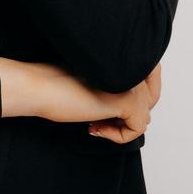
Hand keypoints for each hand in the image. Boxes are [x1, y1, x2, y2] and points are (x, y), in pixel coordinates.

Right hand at [32, 61, 162, 145]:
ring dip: (121, 126)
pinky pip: (137, 129)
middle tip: (100, 119)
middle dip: (129, 114)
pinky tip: (93, 127)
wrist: (41, 86)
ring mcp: (133, 83)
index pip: (149, 81)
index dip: (129, 100)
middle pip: (151, 98)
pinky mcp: (128, 100)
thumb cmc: (59, 85)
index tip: (100, 110)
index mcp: (124, 56)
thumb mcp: (98, 83)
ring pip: (144, 115)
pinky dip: (118, 136)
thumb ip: (120, 88)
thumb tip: (143, 113)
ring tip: (93, 123)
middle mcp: (133, 66)